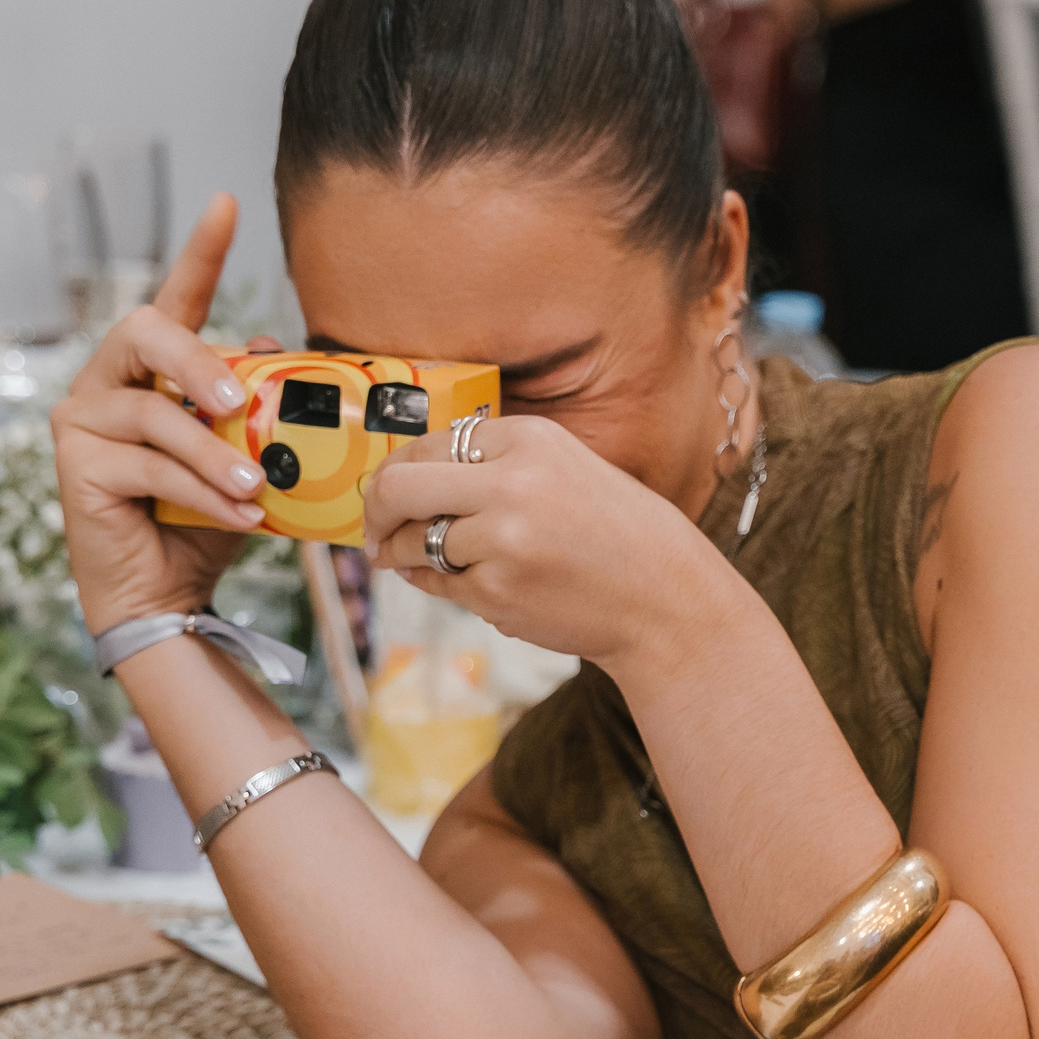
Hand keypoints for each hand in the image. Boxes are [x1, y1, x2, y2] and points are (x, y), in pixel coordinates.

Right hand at [51, 194, 271, 633]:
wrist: (166, 594)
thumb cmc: (203, 521)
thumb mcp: (245, 460)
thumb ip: (258, 410)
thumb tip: (279, 354)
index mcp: (155, 370)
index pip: (178, 298)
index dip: (201, 251)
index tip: (227, 203)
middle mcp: (109, 382)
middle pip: (141, 332)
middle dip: (195, 360)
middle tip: (240, 403)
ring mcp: (83, 419)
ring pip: (153, 414)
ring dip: (213, 454)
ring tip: (256, 490)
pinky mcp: (74, 464)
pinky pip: (147, 466)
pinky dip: (199, 491)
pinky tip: (238, 516)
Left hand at [362, 412, 744, 670]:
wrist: (665, 600)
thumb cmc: (615, 535)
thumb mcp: (564, 469)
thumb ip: (494, 465)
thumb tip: (407, 478)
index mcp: (530, 439)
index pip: (429, 443)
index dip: (398, 470)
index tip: (389, 493)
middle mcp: (511, 482)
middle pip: (400, 486)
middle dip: (376, 510)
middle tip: (374, 531)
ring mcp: (500, 539)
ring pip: (413, 542)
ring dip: (403, 555)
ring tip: (416, 561)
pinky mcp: (495, 591)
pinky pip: (438, 585)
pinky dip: (442, 586)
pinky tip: (472, 584)